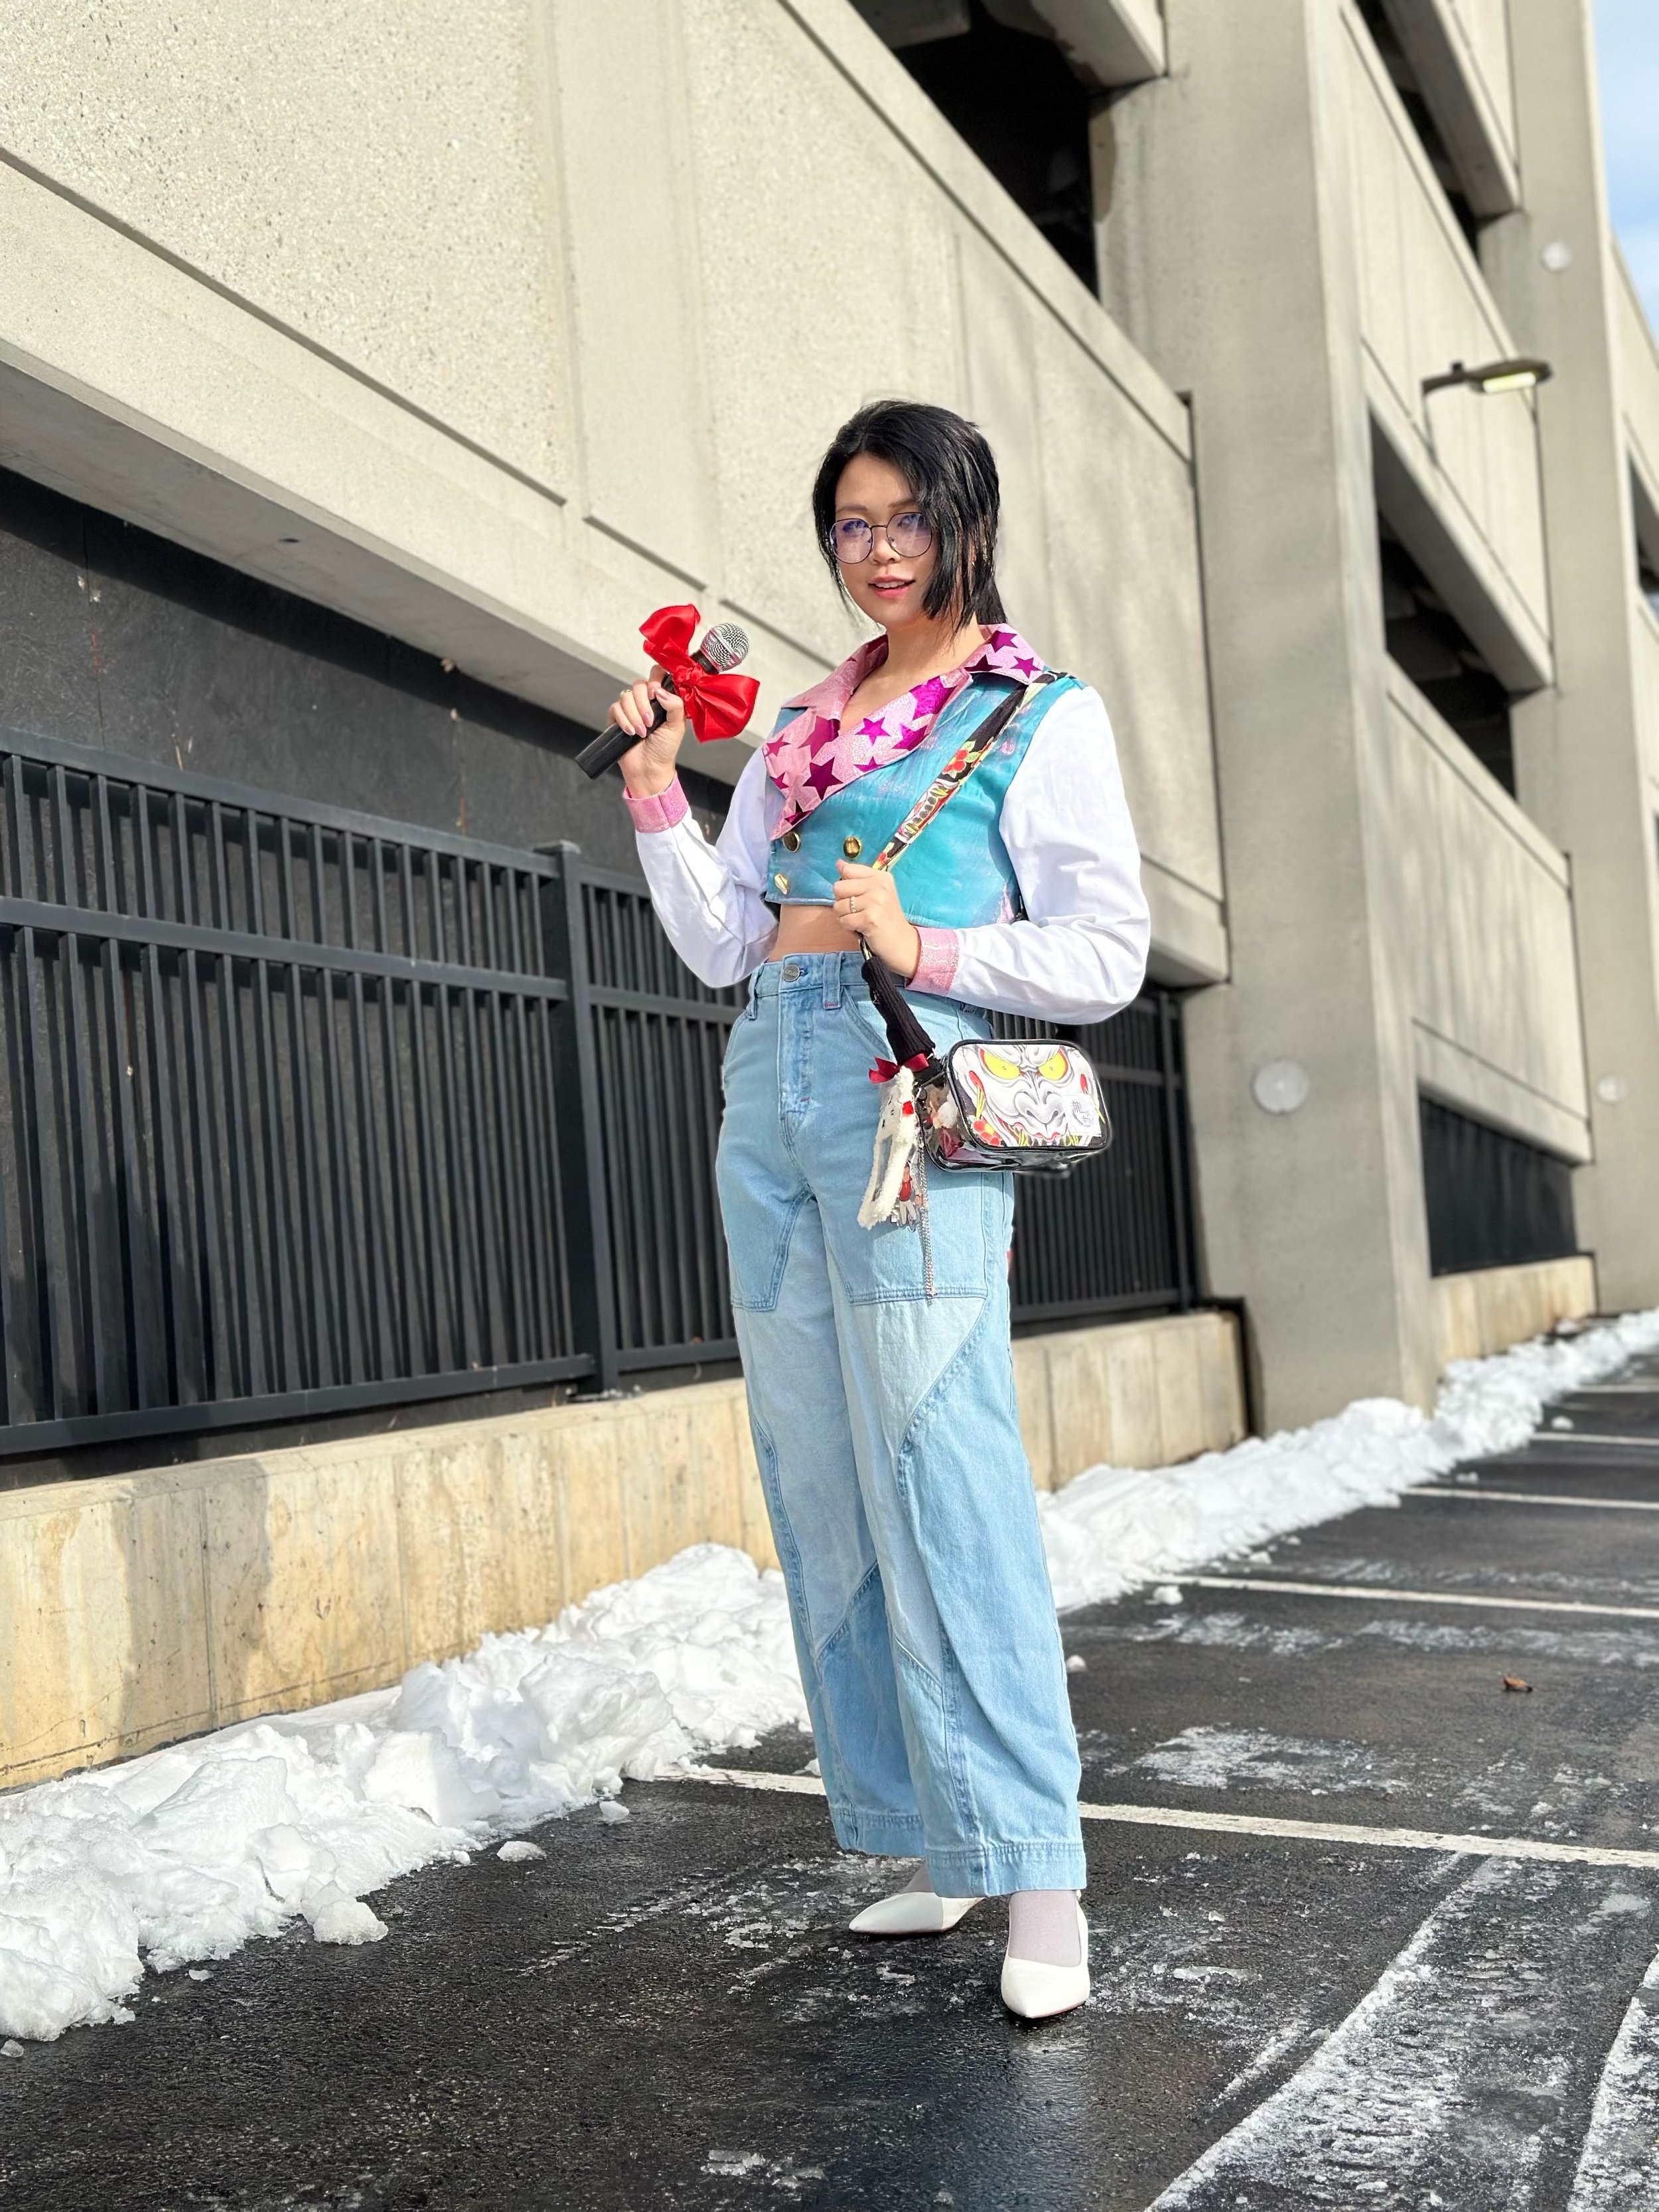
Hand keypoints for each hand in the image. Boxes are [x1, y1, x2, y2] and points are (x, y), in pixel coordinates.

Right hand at [608, 664, 686, 796]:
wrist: (649, 768)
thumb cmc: (664, 749)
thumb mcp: (677, 726)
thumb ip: (675, 705)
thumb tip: (661, 691)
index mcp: (663, 699)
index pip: (657, 675)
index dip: (655, 679)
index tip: (656, 693)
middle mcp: (646, 701)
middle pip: (639, 684)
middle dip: (643, 703)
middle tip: (650, 721)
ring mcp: (631, 708)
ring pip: (626, 696)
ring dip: (634, 715)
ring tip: (641, 732)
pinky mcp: (617, 717)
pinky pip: (615, 708)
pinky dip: (623, 720)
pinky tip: (630, 732)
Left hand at [834, 860, 920, 978]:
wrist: (901, 942)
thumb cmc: (886, 918)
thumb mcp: (876, 892)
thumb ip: (857, 877)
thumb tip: (839, 863)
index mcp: (881, 877)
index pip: (848, 870)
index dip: (845, 886)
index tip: (857, 896)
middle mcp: (879, 886)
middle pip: (839, 887)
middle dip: (842, 902)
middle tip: (858, 911)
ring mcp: (876, 902)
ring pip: (839, 906)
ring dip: (845, 917)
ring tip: (860, 920)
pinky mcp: (870, 918)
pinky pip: (844, 920)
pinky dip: (848, 927)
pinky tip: (860, 928)